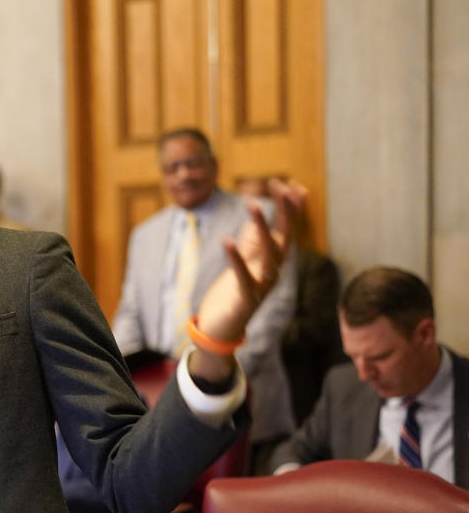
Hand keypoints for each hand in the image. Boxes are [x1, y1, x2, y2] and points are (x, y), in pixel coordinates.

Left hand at [190, 179, 305, 379]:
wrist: (221, 329)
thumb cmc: (233, 293)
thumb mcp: (243, 261)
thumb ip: (251, 241)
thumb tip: (257, 216)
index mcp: (274, 263)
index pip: (287, 230)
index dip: (290, 208)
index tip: (290, 183)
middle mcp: (274, 273)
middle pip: (285, 238)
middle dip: (285, 212)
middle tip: (280, 185)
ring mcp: (262, 287)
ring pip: (269, 255)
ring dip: (262, 228)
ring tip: (251, 203)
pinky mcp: (245, 299)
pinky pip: (242, 276)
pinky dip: (236, 258)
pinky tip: (227, 240)